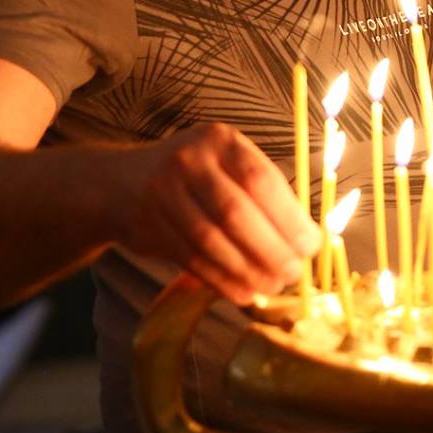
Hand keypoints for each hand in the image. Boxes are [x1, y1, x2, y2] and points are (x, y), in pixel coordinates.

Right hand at [113, 121, 319, 305]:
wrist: (121, 183)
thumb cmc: (196, 175)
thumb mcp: (227, 164)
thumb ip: (264, 192)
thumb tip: (308, 237)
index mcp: (220, 140)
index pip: (260, 180)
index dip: (288, 217)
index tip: (310, 245)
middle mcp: (188, 161)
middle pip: (234, 212)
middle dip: (271, 249)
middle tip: (294, 272)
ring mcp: (163, 193)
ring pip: (211, 240)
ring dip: (247, 270)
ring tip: (273, 285)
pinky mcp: (148, 227)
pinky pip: (191, 259)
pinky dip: (222, 280)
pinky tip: (244, 292)